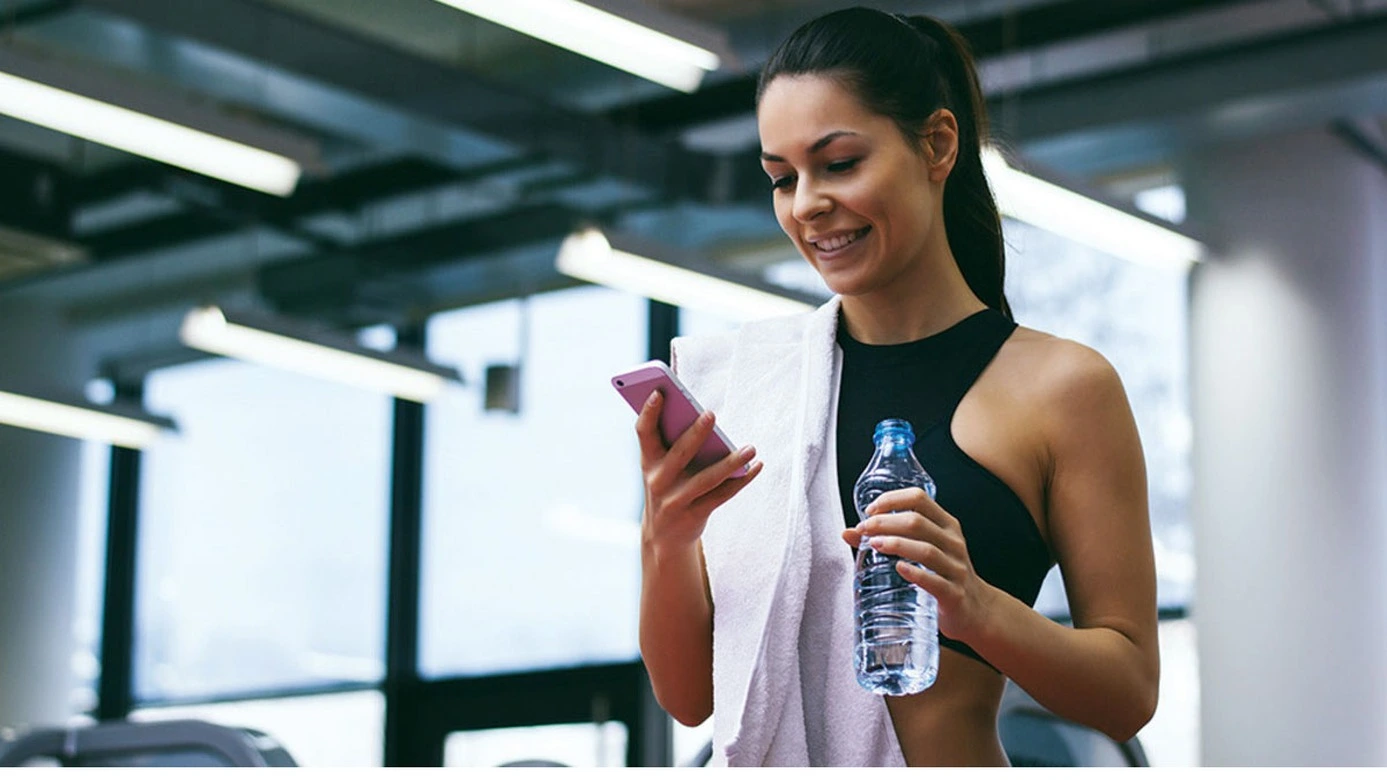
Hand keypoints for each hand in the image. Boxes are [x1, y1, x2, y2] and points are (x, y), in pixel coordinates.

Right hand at [637, 390, 761, 551]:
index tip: (659, 392)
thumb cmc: (668, 487)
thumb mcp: (661, 468)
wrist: (663, 536)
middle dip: (694, 434)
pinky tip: (756, 465)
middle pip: (679, 454)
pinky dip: (741, 481)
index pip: (643, 433)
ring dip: (731, 462)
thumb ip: (675, 444)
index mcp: (648, 462)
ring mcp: (675, 501)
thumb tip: (703, 416)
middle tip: (711, 414)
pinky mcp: (694, 516)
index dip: (649, 413)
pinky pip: (722, 496)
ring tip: (751, 448)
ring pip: (706, 479)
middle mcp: (658, 481)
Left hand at [841, 487, 998, 644]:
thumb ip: (890, 539)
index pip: (919, 498)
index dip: (891, 499)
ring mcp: (956, 568)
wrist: (976, 611)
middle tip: (863, 529)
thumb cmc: (943, 575)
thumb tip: (847, 532)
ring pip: (926, 550)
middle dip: (885, 522)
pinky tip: (899, 569)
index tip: (869, 510)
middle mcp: (953, 542)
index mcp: (946, 525)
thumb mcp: (922, 552)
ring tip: (874, 544)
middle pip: (917, 522)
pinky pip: (935, 582)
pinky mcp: (954, 594)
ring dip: (896, 544)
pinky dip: (916, 574)